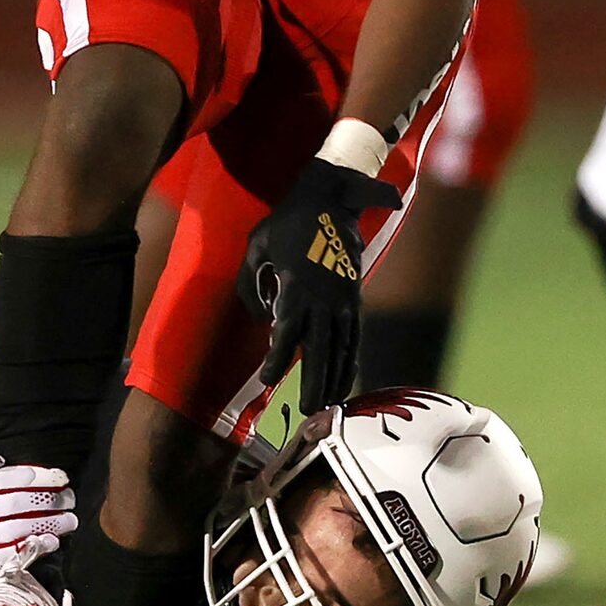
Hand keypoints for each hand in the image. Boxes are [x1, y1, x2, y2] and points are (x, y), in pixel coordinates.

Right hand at [0, 442, 77, 592]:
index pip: (5, 478)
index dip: (38, 477)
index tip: (60, 478)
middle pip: (15, 504)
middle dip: (49, 500)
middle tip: (69, 498)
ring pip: (16, 529)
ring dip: (49, 524)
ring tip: (70, 519)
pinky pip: (9, 555)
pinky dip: (34, 547)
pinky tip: (51, 541)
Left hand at [240, 158, 401, 413]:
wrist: (330, 195)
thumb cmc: (286, 222)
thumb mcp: (256, 245)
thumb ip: (250, 281)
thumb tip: (259, 315)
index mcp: (297, 282)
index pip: (288, 328)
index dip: (279, 356)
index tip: (269, 378)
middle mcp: (324, 296)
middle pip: (320, 346)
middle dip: (314, 380)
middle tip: (309, 410)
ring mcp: (343, 298)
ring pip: (341, 345)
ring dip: (335, 376)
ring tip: (328, 405)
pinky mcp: (355, 297)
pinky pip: (354, 335)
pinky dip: (351, 360)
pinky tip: (346, 382)